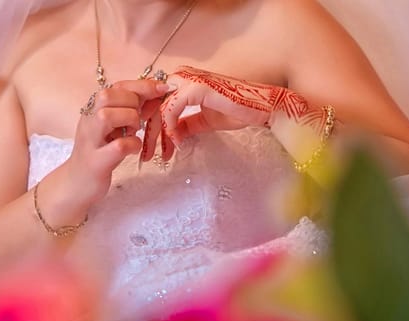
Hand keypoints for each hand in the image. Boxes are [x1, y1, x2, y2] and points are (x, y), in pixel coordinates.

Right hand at [61, 80, 168, 208]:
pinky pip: (119, 146)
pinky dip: (133, 144)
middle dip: (132, 103)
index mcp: (93, 110)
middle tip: (138, 120)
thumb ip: (132, 111)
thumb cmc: (100, 154)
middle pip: (108, 95)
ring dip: (130, 121)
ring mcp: (90, 141)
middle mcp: (88, 121)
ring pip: (107, 116)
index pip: (117, 86)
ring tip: (133, 132)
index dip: (142, 85)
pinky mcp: (96, 162)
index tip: (163, 88)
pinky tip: (133, 149)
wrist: (76, 184)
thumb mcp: (115, 129)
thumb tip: (156, 95)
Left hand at [153, 66, 317, 159]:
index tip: (150, 146)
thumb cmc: (239, 111)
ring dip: (156, 134)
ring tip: (160, 154)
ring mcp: (189, 80)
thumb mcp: (205, 121)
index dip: (150, 124)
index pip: (157, 102)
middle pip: (153, 104)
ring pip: (159, 107)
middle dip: (149, 132)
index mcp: (185, 83)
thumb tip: (172, 135)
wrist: (262, 108)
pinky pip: (171, 109)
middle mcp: (184, 77)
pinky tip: (176, 142)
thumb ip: (186, 124)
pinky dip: (170, 128)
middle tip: (146, 155)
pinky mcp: (196, 87)